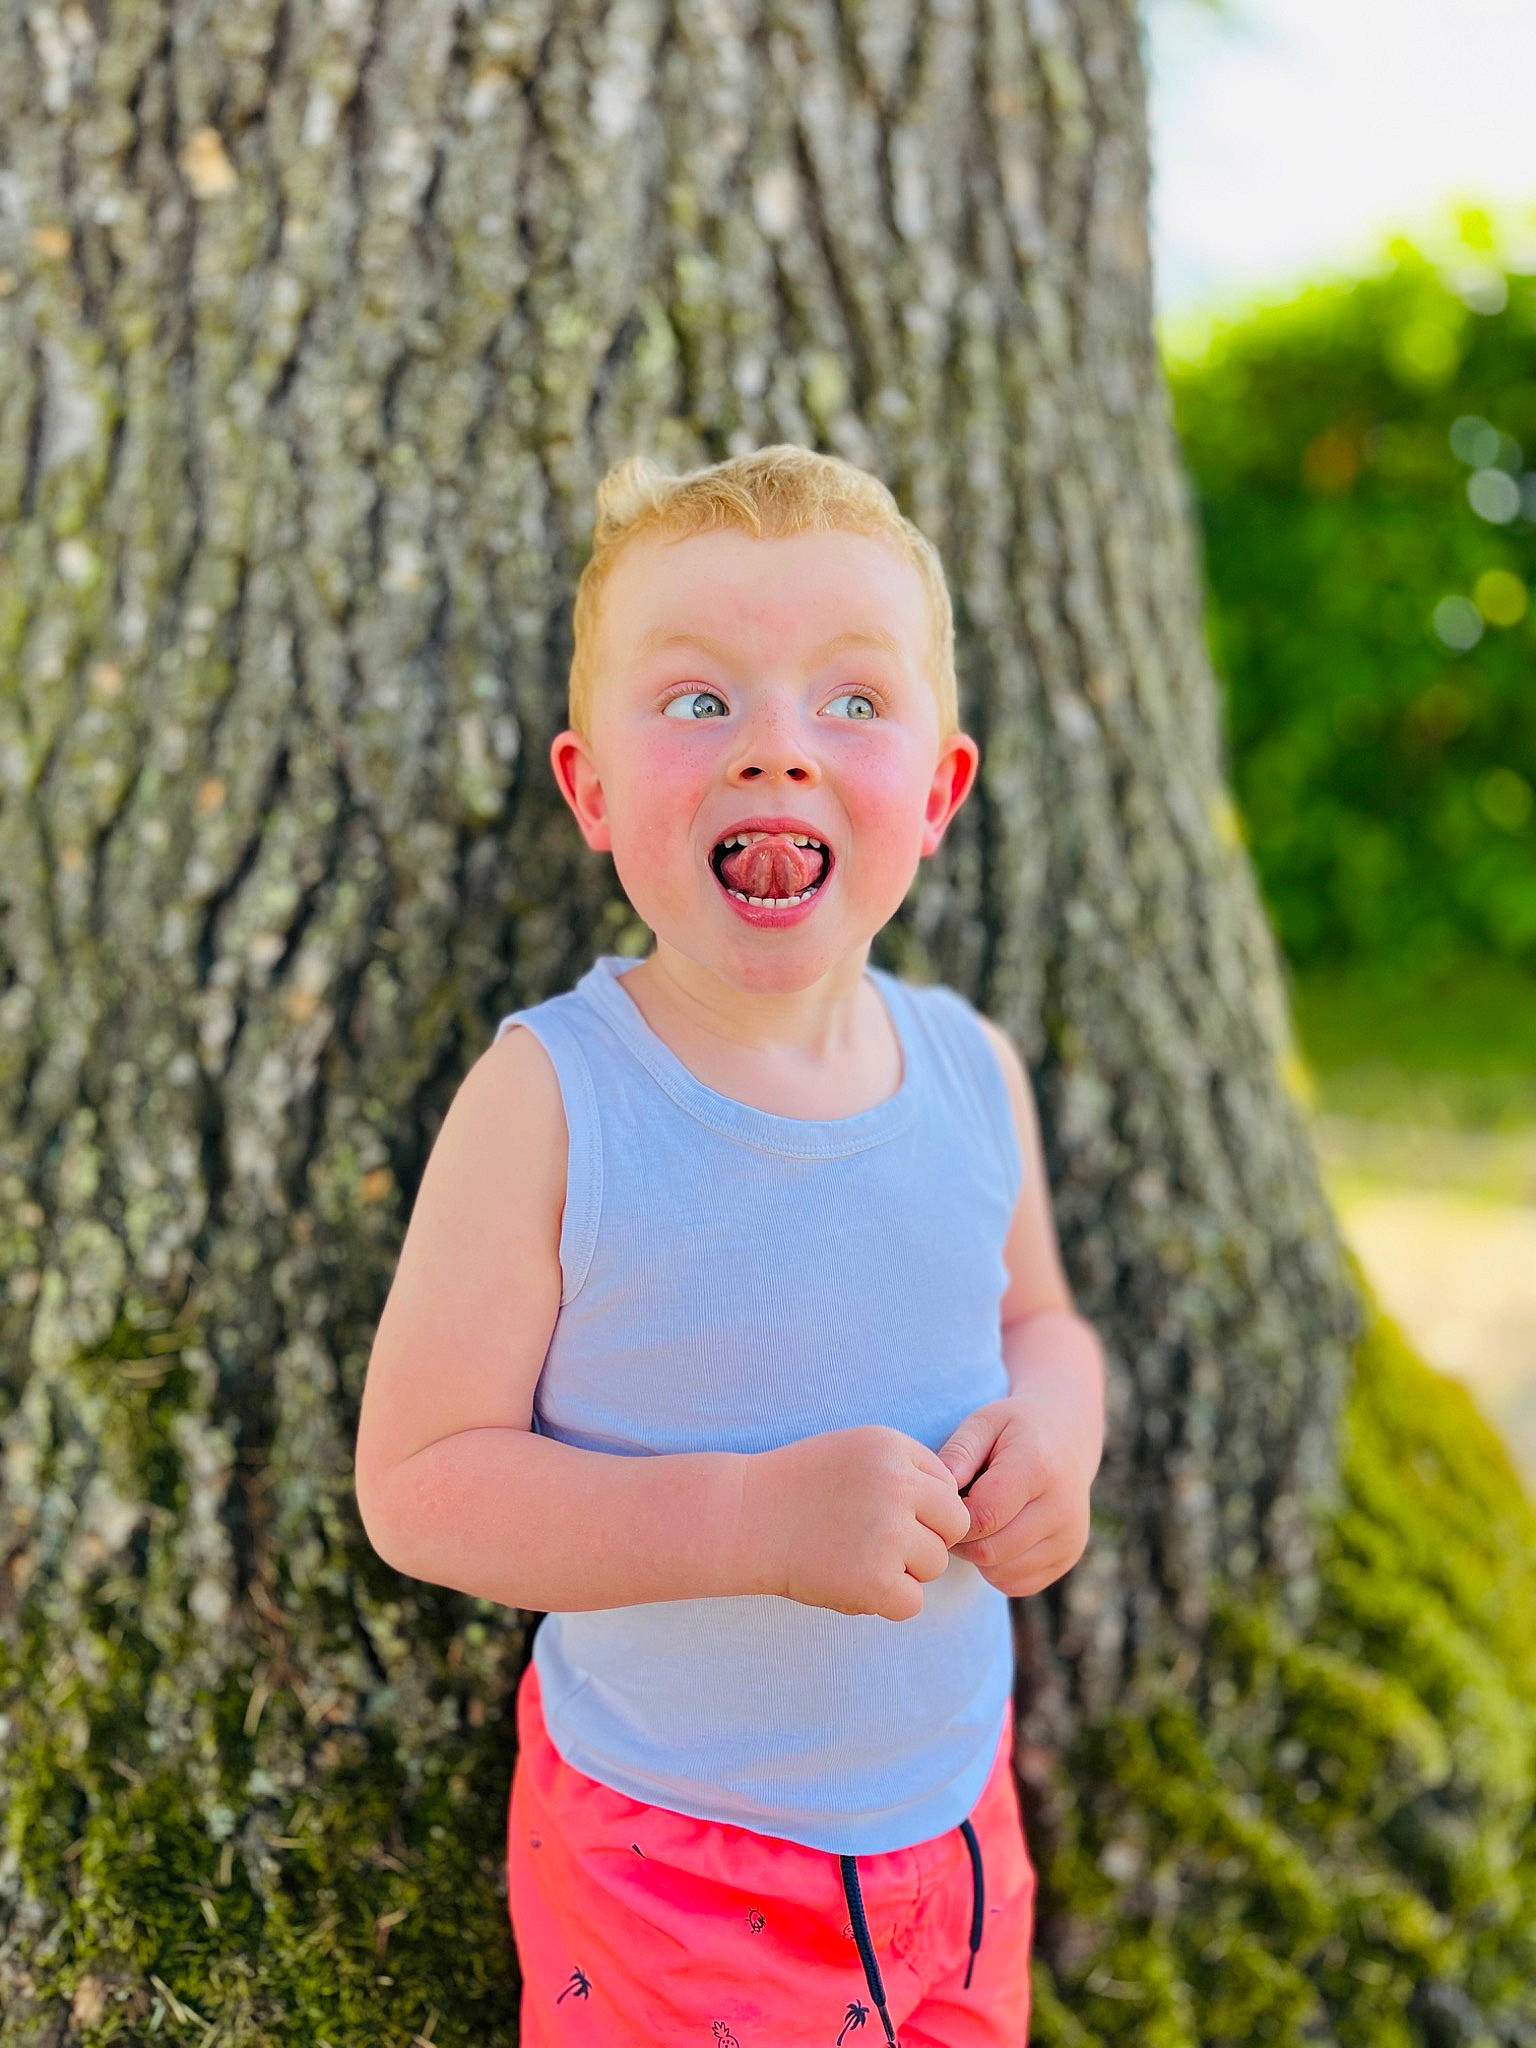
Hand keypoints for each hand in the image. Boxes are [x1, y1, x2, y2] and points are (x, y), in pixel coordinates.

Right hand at [742, 1425, 971, 1622]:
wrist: (743, 1518)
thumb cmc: (801, 1486)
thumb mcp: (857, 1452)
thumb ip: (910, 1471)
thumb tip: (964, 1511)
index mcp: (893, 1447)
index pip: (948, 1488)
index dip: (921, 1508)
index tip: (880, 1513)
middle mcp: (897, 1484)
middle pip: (953, 1527)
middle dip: (924, 1540)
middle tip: (876, 1543)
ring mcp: (887, 1532)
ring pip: (934, 1566)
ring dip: (902, 1571)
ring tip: (854, 1557)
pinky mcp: (876, 1580)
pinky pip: (912, 1602)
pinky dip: (886, 1601)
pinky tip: (850, 1581)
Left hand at [935, 1395, 1094, 1597]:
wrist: (1067, 1437)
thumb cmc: (1014, 1428)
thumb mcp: (983, 1422)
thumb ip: (958, 1452)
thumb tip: (938, 1491)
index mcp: (1039, 1468)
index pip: (983, 1516)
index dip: (952, 1516)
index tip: (943, 1502)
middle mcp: (1062, 1508)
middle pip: (990, 1550)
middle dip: (961, 1540)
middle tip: (953, 1517)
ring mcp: (1070, 1537)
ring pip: (1001, 1572)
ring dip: (977, 1555)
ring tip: (977, 1522)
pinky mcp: (1068, 1558)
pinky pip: (1015, 1584)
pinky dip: (996, 1568)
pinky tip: (997, 1536)